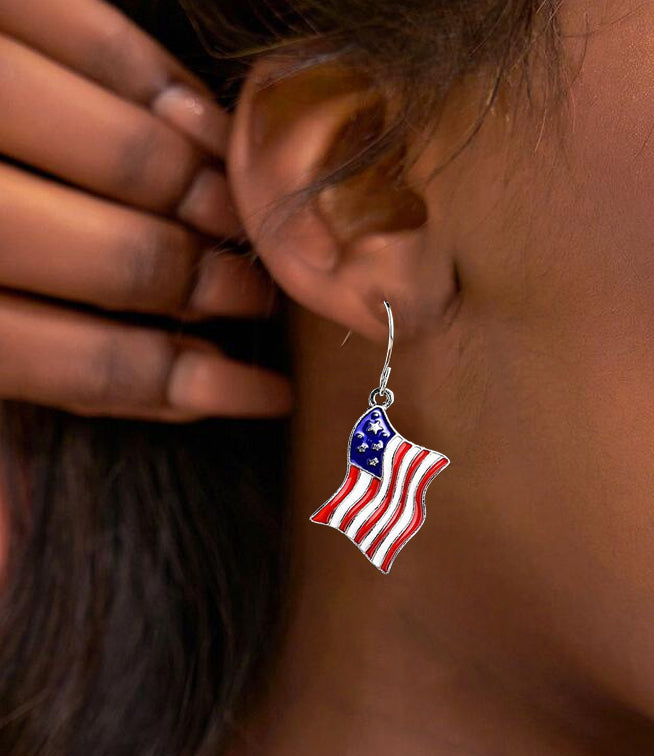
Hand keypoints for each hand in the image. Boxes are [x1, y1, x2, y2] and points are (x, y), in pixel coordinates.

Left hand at [0, 0, 290, 419]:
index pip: (84, 369)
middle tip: (257, 295)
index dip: (189, 389)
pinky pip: (96, 33)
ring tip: (241, 219)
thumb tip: (68, 490)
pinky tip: (206, 126)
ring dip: (212, 199)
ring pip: (133, 158)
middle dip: (213, 287)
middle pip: (129, 262)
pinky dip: (166, 87)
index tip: (263, 395)